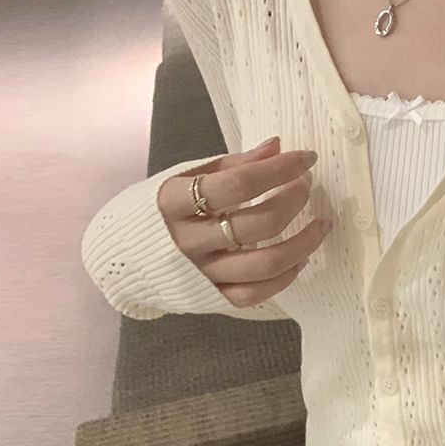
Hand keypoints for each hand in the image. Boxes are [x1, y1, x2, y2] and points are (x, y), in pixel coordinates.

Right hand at [156, 137, 330, 307]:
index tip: (307, 157)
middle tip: (308, 185)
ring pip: (265, 264)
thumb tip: (277, 146)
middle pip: (258, 224)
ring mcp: (201, 273)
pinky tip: (301, 258)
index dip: (280, 169)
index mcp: (174, 202)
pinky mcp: (212, 299)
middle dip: (294, 200)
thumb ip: (232, 164)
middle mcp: (187, 241)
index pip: (239, 183)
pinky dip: (286, 276)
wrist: (122, 258)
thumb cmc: (162, 210)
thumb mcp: (186, 176)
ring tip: (322, 223)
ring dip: (304, 242)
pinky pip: (256, 293)